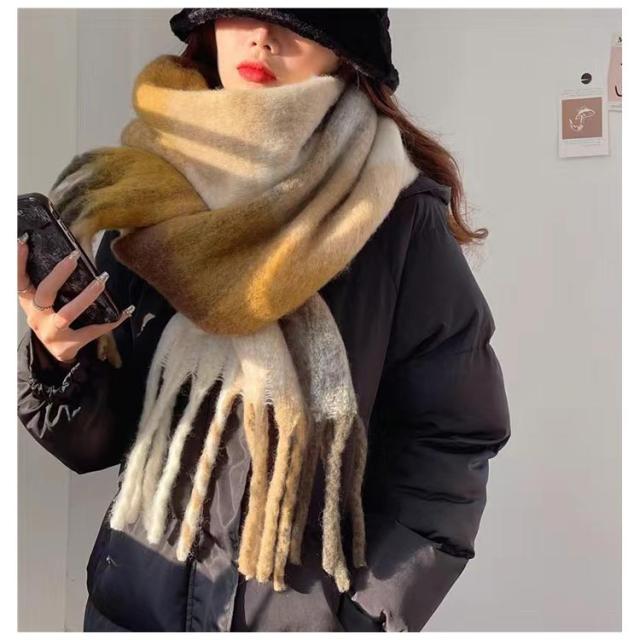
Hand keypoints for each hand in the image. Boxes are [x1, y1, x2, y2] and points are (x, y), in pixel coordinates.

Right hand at [17, 232, 134, 364]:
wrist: (57, 353)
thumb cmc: (52, 321)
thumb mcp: (44, 304)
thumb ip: (50, 285)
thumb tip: (70, 255)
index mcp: (29, 304)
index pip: (20, 280)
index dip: (19, 262)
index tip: (24, 242)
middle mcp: (37, 318)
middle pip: (45, 293)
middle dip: (59, 274)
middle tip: (74, 256)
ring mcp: (52, 333)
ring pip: (67, 313)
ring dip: (86, 296)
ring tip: (101, 280)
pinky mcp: (69, 345)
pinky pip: (92, 331)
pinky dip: (110, 321)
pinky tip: (124, 312)